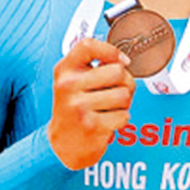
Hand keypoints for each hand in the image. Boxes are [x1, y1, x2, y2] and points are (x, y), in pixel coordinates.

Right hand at [48, 38, 135, 169]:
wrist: (63, 144)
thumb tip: (123, 61)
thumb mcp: (75, 82)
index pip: (88, 45)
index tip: (121, 61)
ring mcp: (78, 106)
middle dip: (126, 82)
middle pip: (117, 71)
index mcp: (65, 70)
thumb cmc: (76, 108)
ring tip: (110, 108)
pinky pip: (124, 115)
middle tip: (116, 92)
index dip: (111, 50)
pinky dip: (121, 120)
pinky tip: (107, 121)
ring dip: (124, 104)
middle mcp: (68, 85)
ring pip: (124, 94)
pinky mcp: (91, 125)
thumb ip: (94, 66)